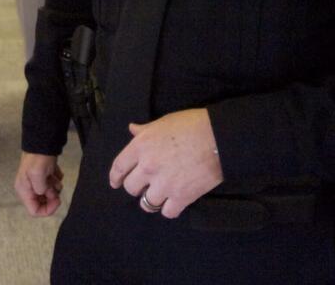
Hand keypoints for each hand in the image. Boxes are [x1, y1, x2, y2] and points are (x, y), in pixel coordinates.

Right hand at [15, 152, 63, 216]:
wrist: (42, 141)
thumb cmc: (38, 157)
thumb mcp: (38, 175)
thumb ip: (41, 190)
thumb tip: (46, 194)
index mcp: (23, 190)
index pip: (34, 211)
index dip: (47, 209)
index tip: (57, 200)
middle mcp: (28, 188)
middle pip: (42, 203)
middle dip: (52, 197)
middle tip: (56, 187)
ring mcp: (36, 182)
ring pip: (49, 194)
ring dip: (54, 187)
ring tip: (54, 176)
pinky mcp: (43, 176)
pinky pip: (52, 185)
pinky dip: (56, 180)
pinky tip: (54, 171)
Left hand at [108, 109, 222, 218]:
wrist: (219, 138)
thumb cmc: (192, 124)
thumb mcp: (164, 122)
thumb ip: (145, 130)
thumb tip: (132, 129)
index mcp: (141, 146)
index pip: (119, 167)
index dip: (115, 177)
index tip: (116, 183)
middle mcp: (148, 167)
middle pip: (131, 188)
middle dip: (136, 187)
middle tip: (144, 185)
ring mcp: (163, 184)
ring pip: (146, 203)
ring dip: (152, 200)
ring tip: (159, 196)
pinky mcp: (181, 197)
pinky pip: (167, 212)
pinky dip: (169, 209)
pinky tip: (173, 203)